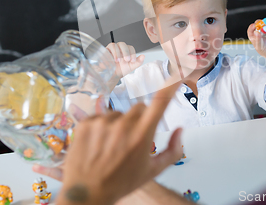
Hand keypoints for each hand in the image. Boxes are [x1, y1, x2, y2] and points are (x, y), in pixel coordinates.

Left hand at [55, 80, 182, 204]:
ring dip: (118, 124)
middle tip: (132, 139)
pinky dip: (101, 127)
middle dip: (139, 119)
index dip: (171, 85)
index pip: (160, 102)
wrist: (87, 193)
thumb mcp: (153, 171)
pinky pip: (100, 116)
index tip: (178, 72)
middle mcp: (123, 126)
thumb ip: (173, 150)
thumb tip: (179, 130)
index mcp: (142, 136)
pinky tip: (99, 144)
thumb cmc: (120, 183)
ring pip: (118, 113)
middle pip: (139, 108)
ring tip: (111, 146)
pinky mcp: (85, 123)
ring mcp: (102, 123)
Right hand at [106, 42, 144, 87]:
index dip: (132, 54)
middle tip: (126, 60)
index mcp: (126, 50)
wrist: (113, 75)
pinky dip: (109, 54)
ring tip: (118, 61)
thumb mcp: (131, 67)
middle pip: (122, 44)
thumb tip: (143, 56)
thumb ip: (138, 62)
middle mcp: (119, 48)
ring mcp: (111, 49)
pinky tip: (112, 61)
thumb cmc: (122, 69)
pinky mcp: (105, 51)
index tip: (132, 61)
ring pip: (114, 45)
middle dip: (125, 52)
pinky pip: (106, 49)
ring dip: (117, 53)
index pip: (130, 47)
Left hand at [247, 20, 265, 61]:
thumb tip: (256, 32)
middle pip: (258, 24)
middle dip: (258, 23)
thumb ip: (258, 40)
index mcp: (255, 36)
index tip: (253, 26)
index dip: (251, 27)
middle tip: (260, 24)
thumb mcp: (260, 47)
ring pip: (265, 22)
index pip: (251, 30)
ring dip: (265, 23)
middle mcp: (261, 31)